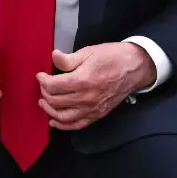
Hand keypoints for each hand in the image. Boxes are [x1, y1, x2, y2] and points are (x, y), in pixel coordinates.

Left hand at [37, 44, 155, 130]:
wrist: (135, 68)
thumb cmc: (111, 57)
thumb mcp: (88, 52)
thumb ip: (68, 59)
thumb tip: (52, 57)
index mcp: (82, 80)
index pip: (53, 86)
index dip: (42, 80)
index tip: (40, 75)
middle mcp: (86, 98)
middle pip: (55, 101)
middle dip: (45, 93)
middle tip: (44, 85)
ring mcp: (92, 109)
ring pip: (63, 116)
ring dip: (49, 110)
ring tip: (43, 101)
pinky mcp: (98, 115)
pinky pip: (77, 125)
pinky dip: (63, 125)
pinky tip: (54, 121)